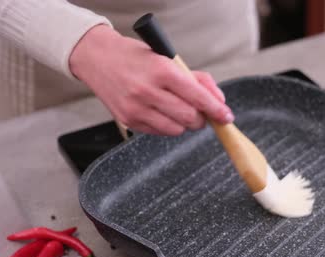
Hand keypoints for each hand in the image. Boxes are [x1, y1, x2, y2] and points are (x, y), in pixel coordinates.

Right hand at [69, 25, 233, 135]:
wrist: (97, 58)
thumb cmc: (137, 57)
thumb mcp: (169, 58)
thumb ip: (197, 79)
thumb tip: (219, 101)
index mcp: (162, 71)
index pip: (198, 97)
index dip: (216, 110)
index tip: (226, 117)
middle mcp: (148, 91)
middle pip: (190, 118)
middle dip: (202, 118)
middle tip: (201, 112)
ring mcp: (136, 108)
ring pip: (177, 129)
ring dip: (185, 124)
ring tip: (179, 110)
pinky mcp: (129, 121)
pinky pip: (160, 132)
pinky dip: (168, 126)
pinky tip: (162, 112)